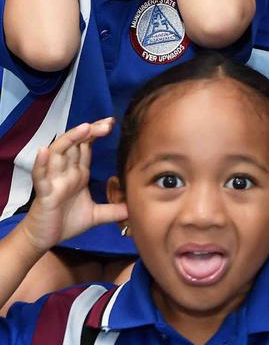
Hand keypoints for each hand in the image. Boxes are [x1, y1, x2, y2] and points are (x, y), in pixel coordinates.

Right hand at [17, 118, 126, 253]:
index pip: (87, 148)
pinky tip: (45, 151)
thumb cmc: (66, 222)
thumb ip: (114, 210)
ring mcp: (54, 180)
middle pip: (76, 144)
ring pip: (58, 153)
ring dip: (70, 139)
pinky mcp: (44, 192)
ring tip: (85, 128)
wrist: (44, 239)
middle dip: (89, 131)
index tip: (112, 122)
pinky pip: (40, 175)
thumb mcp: (96, 215)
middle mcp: (66, 172)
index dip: (96, 133)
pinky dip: (41, 163)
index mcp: (78, 174)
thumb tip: (136, 209)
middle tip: (107, 123)